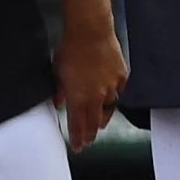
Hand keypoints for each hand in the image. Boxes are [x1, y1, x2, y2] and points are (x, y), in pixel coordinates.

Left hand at [53, 17, 127, 150]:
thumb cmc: (70, 50)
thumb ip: (60, 90)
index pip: (78, 123)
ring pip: (109, 109)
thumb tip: (59, 103)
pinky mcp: (122, 77)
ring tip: (100, 126)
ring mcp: (111, 87)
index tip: (77, 147)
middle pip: (95, 121)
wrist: (91, 32)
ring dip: (103, 118)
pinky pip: (118, 92)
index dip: (78, 137)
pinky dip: (112, 97)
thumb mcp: (57, 71)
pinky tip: (110, 100)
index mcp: (78, 97)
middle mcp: (97, 96)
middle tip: (88, 142)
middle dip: (90, 134)